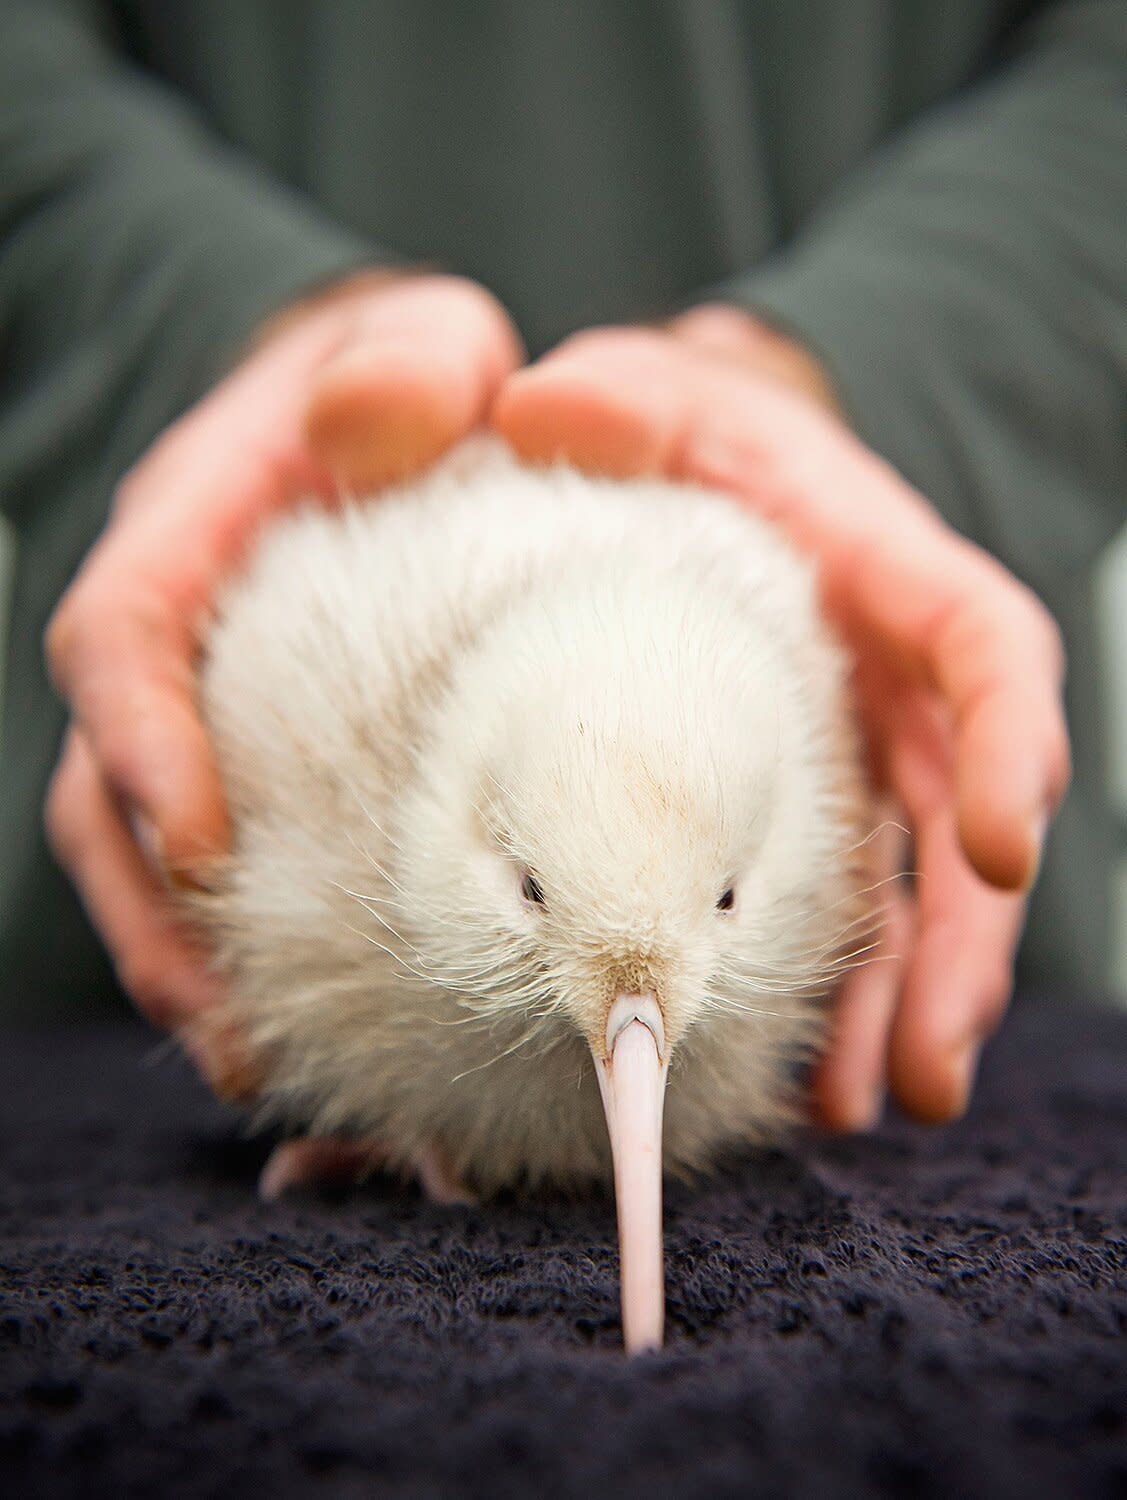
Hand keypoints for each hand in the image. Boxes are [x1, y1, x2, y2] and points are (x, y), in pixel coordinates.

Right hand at [45, 272, 521, 1090]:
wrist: (419, 423)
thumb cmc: (423, 386)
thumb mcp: (426, 342)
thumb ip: (409, 361)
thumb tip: (364, 426)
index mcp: (192, 532)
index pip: (118, 635)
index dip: (138, 742)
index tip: (196, 843)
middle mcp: (179, 640)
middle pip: (110, 791)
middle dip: (149, 914)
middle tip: (225, 1023)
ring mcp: (211, 714)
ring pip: (151, 859)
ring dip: (191, 966)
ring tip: (260, 1063)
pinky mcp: (260, 768)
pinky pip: (231, 871)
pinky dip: (256, 951)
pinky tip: (319, 1022)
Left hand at [491, 307, 1069, 1129]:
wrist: (655, 472)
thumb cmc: (651, 430)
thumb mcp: (629, 392)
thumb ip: (603, 397)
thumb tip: (536, 404)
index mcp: (873, 561)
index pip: (983, 645)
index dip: (1011, 743)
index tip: (1004, 848)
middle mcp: (883, 669)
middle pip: (966, 811)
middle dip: (961, 943)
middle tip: (922, 1067)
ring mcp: (850, 747)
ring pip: (911, 887)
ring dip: (902, 999)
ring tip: (867, 1109)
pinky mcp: (803, 800)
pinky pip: (841, 907)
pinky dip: (834, 992)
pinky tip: (799, 1077)